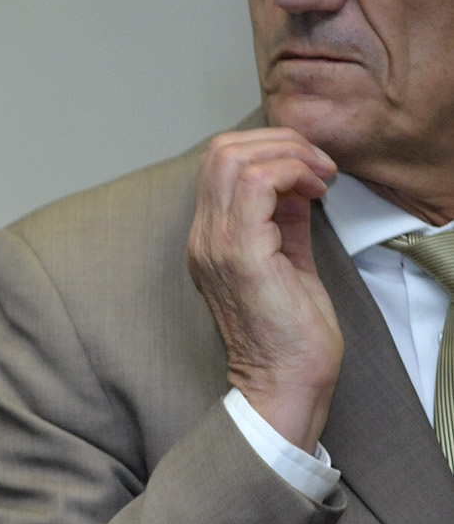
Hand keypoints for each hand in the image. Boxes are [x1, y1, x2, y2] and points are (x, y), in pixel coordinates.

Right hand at [187, 127, 341, 451]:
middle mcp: (203, 237)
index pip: (221, 163)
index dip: (270, 150)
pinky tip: (315, 191)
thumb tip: (298, 180)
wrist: (285, 380)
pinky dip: (292, 172)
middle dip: (281, 142)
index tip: (311, 171)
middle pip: (222, 150)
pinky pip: (257, 182)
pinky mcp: (240, 252)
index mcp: (211, 238)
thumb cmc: (291, 334)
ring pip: (235, 157)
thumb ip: (286, 218)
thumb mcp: (289, 260)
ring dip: (289, 153)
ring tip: (319, 176)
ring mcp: (216, 243)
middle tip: (319, 166)